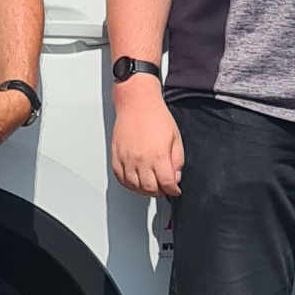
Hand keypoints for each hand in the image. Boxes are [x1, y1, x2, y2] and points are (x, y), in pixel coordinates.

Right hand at [111, 82, 184, 198]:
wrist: (136, 102)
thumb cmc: (155, 115)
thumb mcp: (175, 137)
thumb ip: (177, 160)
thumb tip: (175, 176)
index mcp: (158, 155)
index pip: (167, 184)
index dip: (173, 190)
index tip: (175, 190)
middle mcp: (141, 159)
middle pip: (150, 189)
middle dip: (159, 192)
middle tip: (163, 189)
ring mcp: (126, 159)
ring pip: (134, 186)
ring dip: (144, 191)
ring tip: (150, 186)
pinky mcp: (116, 156)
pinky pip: (120, 178)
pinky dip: (128, 184)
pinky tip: (135, 182)